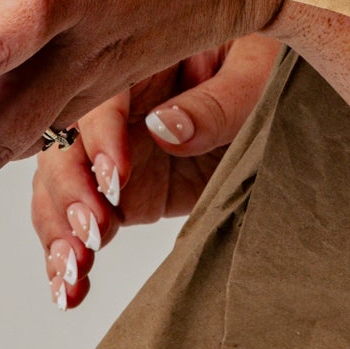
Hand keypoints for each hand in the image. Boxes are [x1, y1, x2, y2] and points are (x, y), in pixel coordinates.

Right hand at [39, 34, 283, 308]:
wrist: (289, 94)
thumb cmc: (272, 60)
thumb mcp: (258, 70)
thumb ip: (218, 102)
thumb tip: (166, 128)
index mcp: (139, 59)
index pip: (101, 98)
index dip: (101, 138)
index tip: (115, 177)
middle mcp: (115, 105)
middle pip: (65, 146)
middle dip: (69, 194)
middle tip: (92, 232)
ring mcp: (115, 150)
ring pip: (60, 189)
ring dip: (61, 233)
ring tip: (75, 271)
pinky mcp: (126, 191)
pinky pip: (82, 220)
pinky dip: (67, 256)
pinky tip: (67, 290)